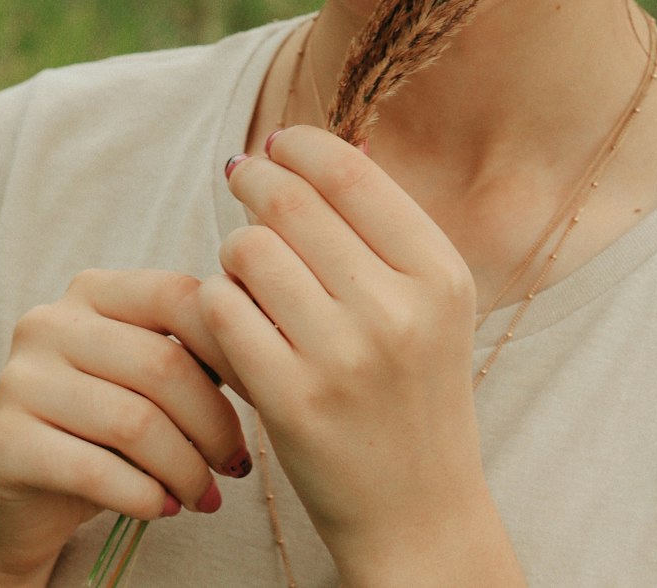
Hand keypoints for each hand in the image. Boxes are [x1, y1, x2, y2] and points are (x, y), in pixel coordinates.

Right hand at [0, 269, 249, 581]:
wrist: (19, 497)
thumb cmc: (104, 426)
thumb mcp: (149, 375)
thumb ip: (195, 349)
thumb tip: (273, 343)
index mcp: (92, 290)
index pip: (177, 295)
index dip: (231, 343)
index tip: (264, 392)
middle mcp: (49, 322)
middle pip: (162, 364)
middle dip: (213, 423)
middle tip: (235, 464)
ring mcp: (21, 380)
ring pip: (135, 422)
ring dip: (185, 468)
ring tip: (203, 494)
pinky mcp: (4, 443)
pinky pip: (96, 471)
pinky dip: (145, 496)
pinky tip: (163, 507)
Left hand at [199, 128, 488, 581]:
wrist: (419, 514)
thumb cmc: (416, 391)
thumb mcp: (432, 302)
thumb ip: (385, 227)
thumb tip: (327, 143)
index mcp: (439, 274)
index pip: (352, 174)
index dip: (302, 145)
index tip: (278, 142)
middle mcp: (397, 309)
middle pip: (291, 202)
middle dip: (254, 179)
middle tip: (239, 174)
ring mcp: (342, 357)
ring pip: (248, 250)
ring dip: (235, 246)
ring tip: (246, 263)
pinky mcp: (290, 401)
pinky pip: (222, 311)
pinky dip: (216, 301)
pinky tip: (231, 312)